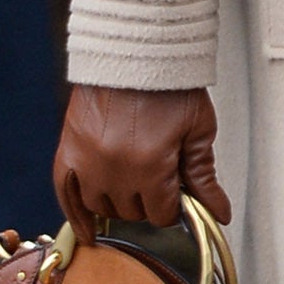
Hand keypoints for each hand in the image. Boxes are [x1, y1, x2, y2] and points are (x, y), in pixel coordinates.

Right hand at [54, 86, 229, 231]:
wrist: (136, 51)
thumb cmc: (170, 85)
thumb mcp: (198, 130)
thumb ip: (204, 177)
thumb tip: (218, 214)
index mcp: (150, 166)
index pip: (162, 214)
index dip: (174, 207)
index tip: (179, 195)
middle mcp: (114, 169)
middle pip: (132, 212)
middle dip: (149, 202)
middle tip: (159, 181)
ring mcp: (86, 161)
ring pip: (101, 206)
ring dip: (119, 202)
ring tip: (133, 186)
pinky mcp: (69, 149)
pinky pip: (65, 194)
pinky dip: (75, 214)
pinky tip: (86, 231)